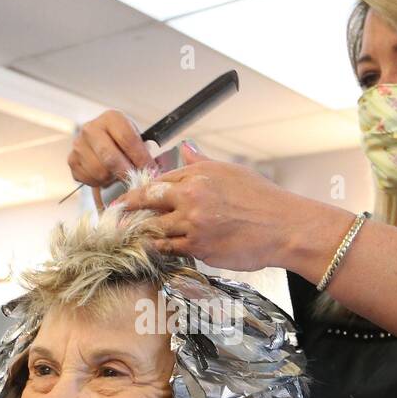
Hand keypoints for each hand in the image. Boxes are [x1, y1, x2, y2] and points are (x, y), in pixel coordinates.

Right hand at [67, 109, 157, 205]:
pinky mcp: (71, 160)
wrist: (99, 140)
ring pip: (99, 172)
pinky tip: (105, 176)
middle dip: (126, 172)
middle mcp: (91, 128)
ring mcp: (78, 145)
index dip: (141, 158)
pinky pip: (89, 179)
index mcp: (111, 118)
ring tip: (118, 175)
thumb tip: (153, 171)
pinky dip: (100, 182)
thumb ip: (143, 151)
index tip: (151, 171)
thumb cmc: (121, 140)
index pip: (128, 140)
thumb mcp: (135, 137)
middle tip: (136, 180)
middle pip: (110, 158)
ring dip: (112, 178)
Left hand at [110, 144, 303, 271]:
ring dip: (139, 232)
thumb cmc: (262, 199)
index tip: (127, 198)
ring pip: (154, 227)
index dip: (141, 190)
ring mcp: (193, 223)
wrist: (284, 227)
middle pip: (148, 201)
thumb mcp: (232, 172)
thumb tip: (186, 147)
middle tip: (112, 216)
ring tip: (124, 236)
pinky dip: (157, 249)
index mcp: (198, 174)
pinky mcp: (198, 247)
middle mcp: (192, 196)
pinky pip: (168, 249)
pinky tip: (148, 250)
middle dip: (127, 209)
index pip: (159, 180)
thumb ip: (202, 163)